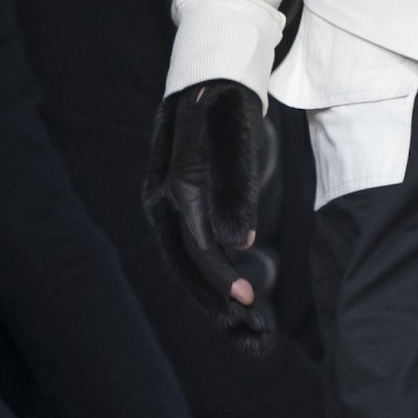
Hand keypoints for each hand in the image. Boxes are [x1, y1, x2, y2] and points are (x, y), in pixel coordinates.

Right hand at [143, 81, 272, 337]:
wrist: (209, 78)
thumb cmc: (226, 104)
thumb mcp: (234, 136)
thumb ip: (234, 188)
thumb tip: (238, 244)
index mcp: (175, 187)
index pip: (197, 248)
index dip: (223, 281)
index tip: (251, 307)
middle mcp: (164, 202)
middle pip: (186, 267)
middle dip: (217, 306)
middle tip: (253, 338)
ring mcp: (168, 207)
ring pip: (187, 265)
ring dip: (214, 302)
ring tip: (247, 335)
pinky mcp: (181, 208)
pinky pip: (193, 252)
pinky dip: (213, 281)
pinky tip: (234, 304)